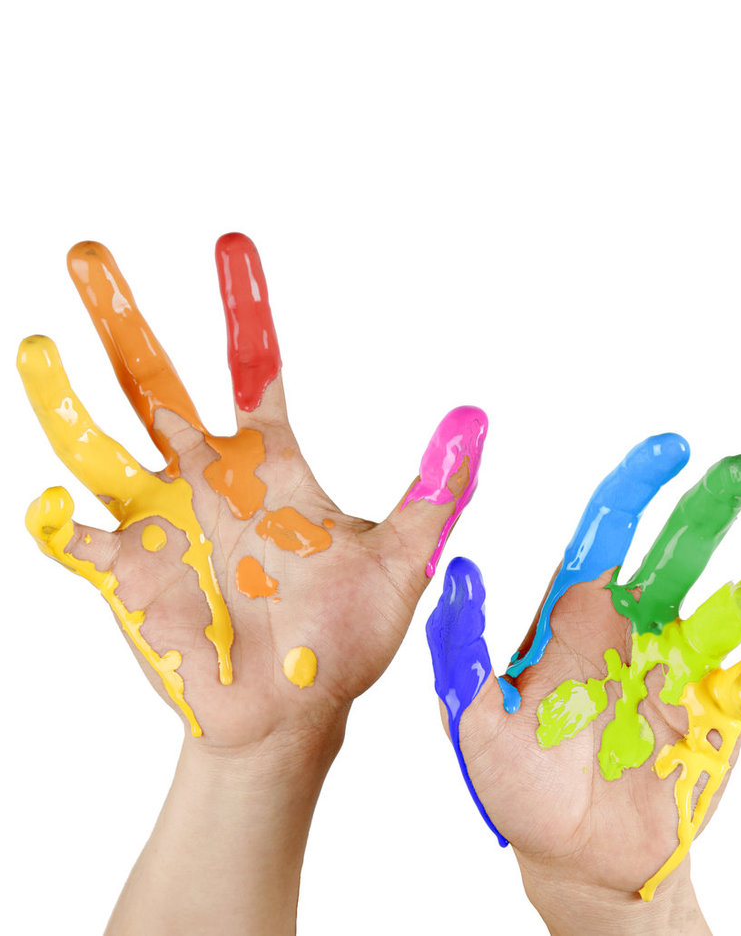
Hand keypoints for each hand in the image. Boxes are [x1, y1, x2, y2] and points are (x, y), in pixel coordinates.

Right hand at [18, 232, 486, 749]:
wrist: (293, 712)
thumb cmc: (344, 639)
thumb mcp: (401, 562)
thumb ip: (436, 492)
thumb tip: (478, 419)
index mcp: (269, 466)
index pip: (254, 368)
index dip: (244, 307)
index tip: (232, 245)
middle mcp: (207, 480)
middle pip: (157, 382)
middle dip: (124, 318)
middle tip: (89, 253)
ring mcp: (163, 523)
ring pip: (101, 441)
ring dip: (66, 396)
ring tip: (39, 344)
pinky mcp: (130, 575)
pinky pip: (80, 541)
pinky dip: (58, 522)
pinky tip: (51, 505)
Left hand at [427, 435, 740, 933]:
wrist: (570, 855)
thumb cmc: (514, 780)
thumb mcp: (470, 717)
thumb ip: (461, 649)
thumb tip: (457, 577)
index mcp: (574, 619)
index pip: (604, 539)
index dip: (629, 493)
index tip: (663, 450)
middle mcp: (632, 634)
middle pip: (675, 558)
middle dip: (707, 512)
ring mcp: (677, 675)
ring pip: (720, 617)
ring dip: (740, 602)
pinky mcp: (712, 722)